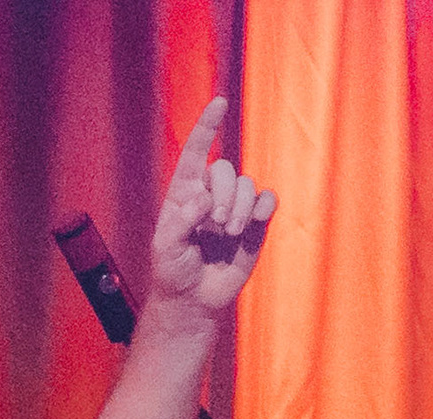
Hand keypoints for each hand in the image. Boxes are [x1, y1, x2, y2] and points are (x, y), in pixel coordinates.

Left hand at [146, 99, 275, 314]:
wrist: (194, 301)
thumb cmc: (173, 272)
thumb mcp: (166, 248)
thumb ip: (181, 221)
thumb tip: (205, 198)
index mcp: (184, 192)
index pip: (195, 152)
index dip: (206, 127)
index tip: (219, 103)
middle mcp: (211, 194)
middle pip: (226, 170)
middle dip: (225, 193)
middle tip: (218, 224)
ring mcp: (234, 208)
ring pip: (248, 185)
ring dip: (242, 206)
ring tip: (230, 233)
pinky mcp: (254, 224)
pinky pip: (267, 201)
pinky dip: (264, 205)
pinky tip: (257, 218)